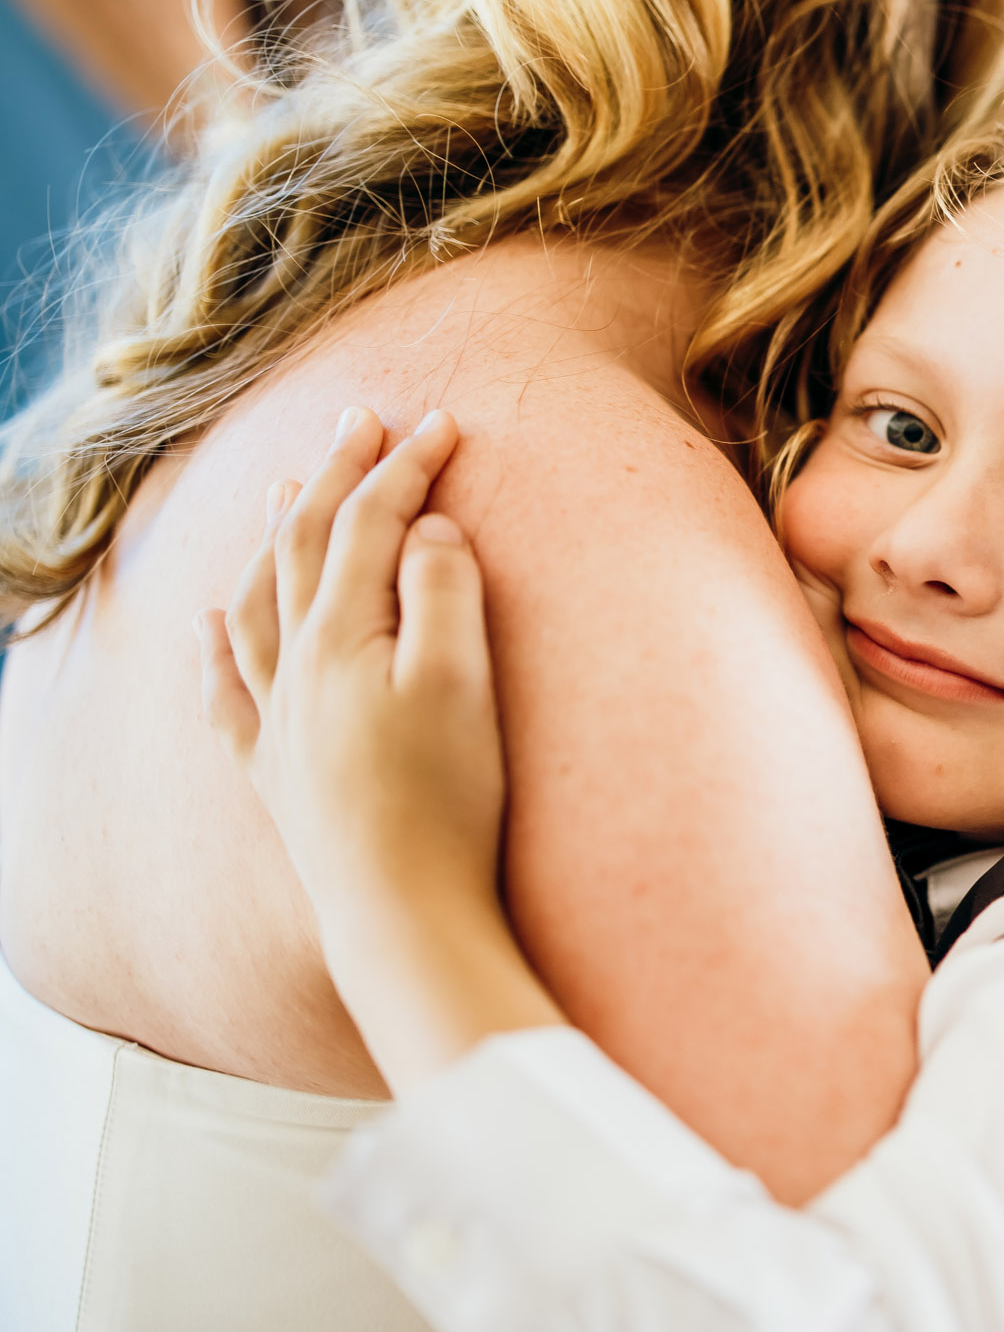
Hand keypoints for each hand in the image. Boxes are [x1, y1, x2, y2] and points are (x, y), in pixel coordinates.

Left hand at [198, 406, 561, 1090]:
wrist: (400, 909)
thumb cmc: (446, 799)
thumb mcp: (463, 683)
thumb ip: (444, 595)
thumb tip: (426, 530)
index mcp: (345, 637)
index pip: (373, 525)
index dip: (405, 468)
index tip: (442, 424)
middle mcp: (296, 666)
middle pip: (306, 547)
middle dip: (334, 476)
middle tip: (358, 421)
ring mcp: (278, 718)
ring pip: (259, 603)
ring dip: (274, 538)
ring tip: (282, 492)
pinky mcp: (276, 769)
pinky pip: (228, 688)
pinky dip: (216, 643)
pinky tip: (211, 621)